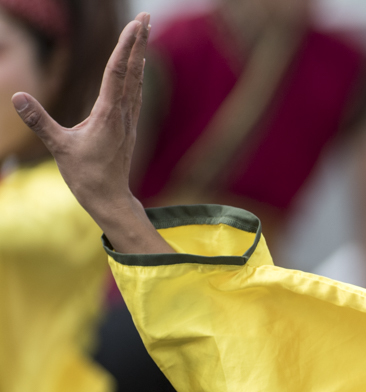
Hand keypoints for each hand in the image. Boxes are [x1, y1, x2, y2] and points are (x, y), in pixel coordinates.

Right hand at [11, 12, 169, 253]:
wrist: (110, 198)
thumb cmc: (86, 176)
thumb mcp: (60, 147)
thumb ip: (40, 121)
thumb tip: (18, 96)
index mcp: (109, 114)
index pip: (118, 72)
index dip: (125, 47)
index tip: (135, 26)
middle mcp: (123, 113)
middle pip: (132, 70)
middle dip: (138, 43)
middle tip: (146, 17)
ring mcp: (127, 119)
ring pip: (135, 80)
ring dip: (138, 54)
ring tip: (143, 32)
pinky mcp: (126, 125)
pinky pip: (133, 93)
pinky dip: (135, 74)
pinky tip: (137, 66)